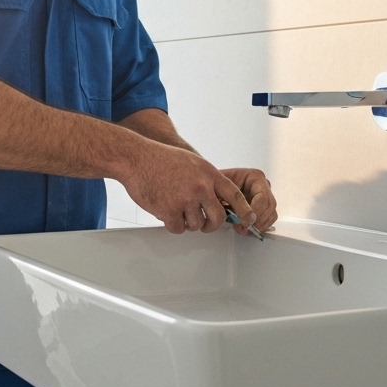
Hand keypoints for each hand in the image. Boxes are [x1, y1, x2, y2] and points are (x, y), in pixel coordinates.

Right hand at [120, 141, 255, 234]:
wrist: (137, 159)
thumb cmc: (161, 158)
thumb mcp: (192, 162)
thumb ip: (207, 179)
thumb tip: (217, 198)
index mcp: (208, 174)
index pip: (234, 195)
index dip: (244, 210)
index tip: (249, 220)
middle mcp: (200, 187)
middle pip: (217, 217)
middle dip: (211, 224)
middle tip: (205, 224)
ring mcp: (185, 200)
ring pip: (196, 225)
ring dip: (188, 222)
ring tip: (177, 209)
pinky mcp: (169, 211)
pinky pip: (178, 228)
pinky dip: (173, 225)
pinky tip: (167, 212)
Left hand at [219, 167, 276, 233]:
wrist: (214, 186)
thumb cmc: (216, 183)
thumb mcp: (220, 187)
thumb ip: (230, 200)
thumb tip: (238, 216)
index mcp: (255, 177)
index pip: (263, 197)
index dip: (256, 212)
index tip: (245, 222)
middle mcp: (264, 186)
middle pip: (270, 206)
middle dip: (258, 220)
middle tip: (243, 228)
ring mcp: (265, 197)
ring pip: (271, 215)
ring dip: (259, 226)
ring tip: (242, 229)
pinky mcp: (263, 208)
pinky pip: (268, 220)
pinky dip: (259, 228)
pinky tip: (245, 229)